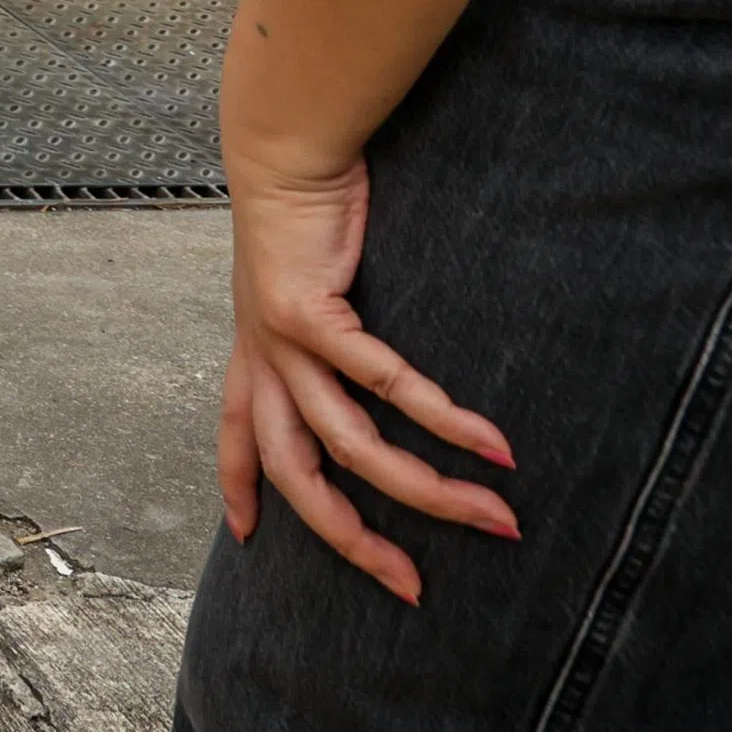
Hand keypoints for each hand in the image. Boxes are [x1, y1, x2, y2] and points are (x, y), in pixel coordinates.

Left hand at [216, 152, 518, 603]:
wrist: (286, 146)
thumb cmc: (307, 208)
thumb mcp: (303, 281)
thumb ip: (325, 326)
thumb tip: (356, 350)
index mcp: (253, 354)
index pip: (236, 438)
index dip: (241, 488)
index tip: (249, 537)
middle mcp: (260, 358)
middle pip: (297, 475)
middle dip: (353, 539)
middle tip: (412, 585)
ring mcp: (279, 341)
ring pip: (350, 445)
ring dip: (427, 490)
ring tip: (495, 517)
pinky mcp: (308, 312)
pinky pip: (383, 382)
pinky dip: (441, 418)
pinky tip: (489, 444)